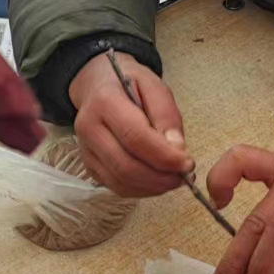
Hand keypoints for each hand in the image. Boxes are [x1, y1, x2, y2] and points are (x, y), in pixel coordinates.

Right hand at [70, 54, 192, 196]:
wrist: (99, 83)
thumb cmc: (129, 83)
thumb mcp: (154, 86)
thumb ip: (166, 116)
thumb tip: (177, 150)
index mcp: (104, 101)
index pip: (135, 137)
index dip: (164, 156)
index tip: (187, 163)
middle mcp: (88, 127)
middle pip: (125, 165)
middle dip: (160, 177)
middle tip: (184, 176)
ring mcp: (86, 149)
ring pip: (120, 180)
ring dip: (152, 187)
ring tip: (174, 179)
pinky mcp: (89, 164)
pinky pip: (115, 186)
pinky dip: (141, 190)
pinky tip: (157, 181)